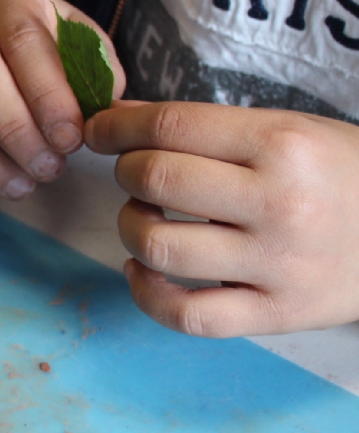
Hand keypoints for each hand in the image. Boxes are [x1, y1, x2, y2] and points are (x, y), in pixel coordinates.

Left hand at [86, 102, 358, 336]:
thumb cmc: (340, 175)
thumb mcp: (291, 131)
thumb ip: (208, 128)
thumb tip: (118, 118)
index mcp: (284, 145)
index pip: (171, 126)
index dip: (117, 125)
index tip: (98, 130)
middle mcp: (280, 204)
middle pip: (155, 180)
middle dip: (127, 172)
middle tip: (136, 173)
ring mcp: (278, 264)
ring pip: (157, 246)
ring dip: (131, 227)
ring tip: (145, 218)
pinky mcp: (276, 314)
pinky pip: (185, 314)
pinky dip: (146, 293)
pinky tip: (143, 271)